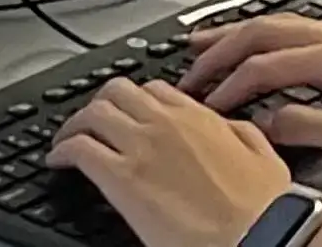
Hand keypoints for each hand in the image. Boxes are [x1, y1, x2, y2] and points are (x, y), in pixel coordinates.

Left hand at [49, 80, 292, 246]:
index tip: (128, 114)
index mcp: (200, 117)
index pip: (155, 89)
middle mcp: (167, 123)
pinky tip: (58, 161)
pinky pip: (79, 149)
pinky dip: (62, 150)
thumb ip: (241, 132)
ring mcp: (142, 146)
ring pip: (92, 113)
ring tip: (66, 140)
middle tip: (91, 123)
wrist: (252, 235)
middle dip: (99, 104)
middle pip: (117, 91)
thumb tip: (226, 125)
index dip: (136, 100)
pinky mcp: (121, 178)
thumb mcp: (264, 155)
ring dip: (74, 124)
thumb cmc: (262, 207)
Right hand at [183, 18, 321, 189]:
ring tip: (208, 47)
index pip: (267, 63)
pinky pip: (302, 40)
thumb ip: (305, 125)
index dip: (229, 84)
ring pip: (285, 29)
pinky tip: (261, 58)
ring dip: (245, 38)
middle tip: (188, 65)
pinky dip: (271, 46)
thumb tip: (263, 121)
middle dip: (225, 46)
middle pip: (271, 30)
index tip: (202, 104)